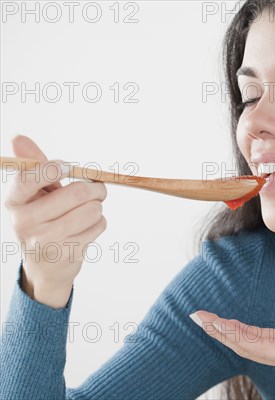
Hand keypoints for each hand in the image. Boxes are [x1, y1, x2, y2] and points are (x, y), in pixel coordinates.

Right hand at [3, 135, 107, 307]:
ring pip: (93, 209)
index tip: (68, 167)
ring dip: (98, 206)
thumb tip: (18, 137)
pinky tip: (84, 229)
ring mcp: (46, 240)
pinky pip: (99, 225)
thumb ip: (35, 166)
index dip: (54, 168)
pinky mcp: (67, 253)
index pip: (29, 178)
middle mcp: (24, 222)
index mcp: (13, 201)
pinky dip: (98, 223)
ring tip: (87, 210)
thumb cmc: (43, 218)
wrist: (44, 265)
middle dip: (95, 188)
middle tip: (97, 189)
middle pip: (76, 193)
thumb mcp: (35, 193)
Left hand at [190, 302, 274, 373]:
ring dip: (230, 333)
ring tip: (208, 320)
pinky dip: (246, 333)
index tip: (210, 320)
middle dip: (222, 332)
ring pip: (254, 345)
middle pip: (249, 347)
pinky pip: (266, 341)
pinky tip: (234, 327)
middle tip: (197, 316)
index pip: (257, 345)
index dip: (231, 333)